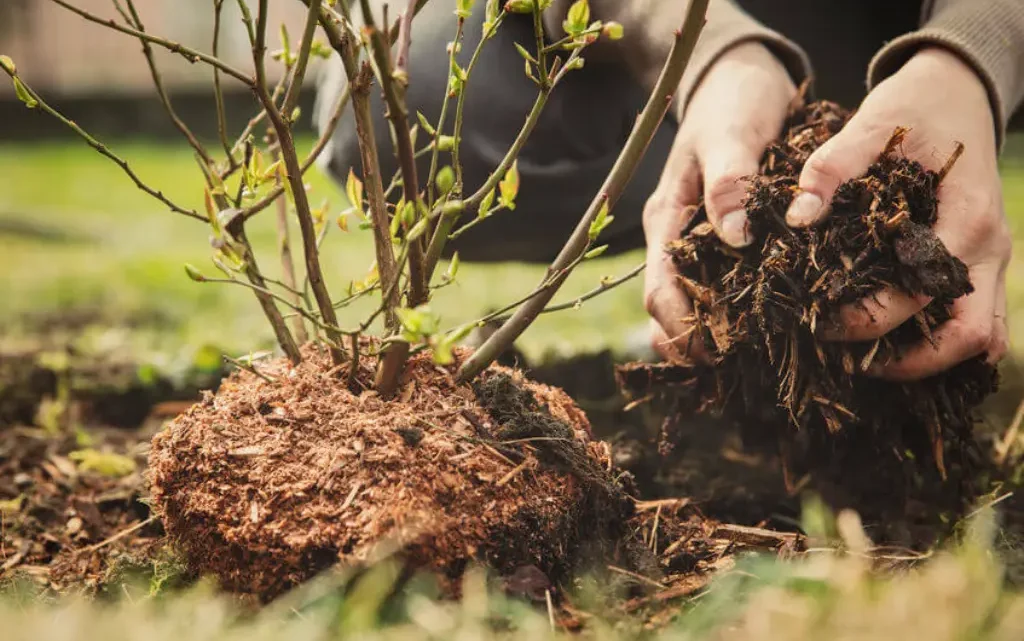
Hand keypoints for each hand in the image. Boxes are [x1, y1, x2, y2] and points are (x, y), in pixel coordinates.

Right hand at [643, 42, 795, 360]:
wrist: (741, 77)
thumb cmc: (733, 102)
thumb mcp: (731, 134)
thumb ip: (730, 182)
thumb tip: (735, 237)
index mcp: (667, 220)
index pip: (659, 290)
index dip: (681, 327)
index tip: (717, 351)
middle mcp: (677, 239)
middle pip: (670, 310)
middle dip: (695, 343)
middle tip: (738, 368)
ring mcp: (699, 242)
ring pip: (694, 305)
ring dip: (714, 335)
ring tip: (753, 360)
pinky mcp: (725, 241)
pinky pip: (723, 287)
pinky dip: (736, 313)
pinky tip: (768, 329)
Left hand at [784, 47, 1010, 379]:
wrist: (958, 92)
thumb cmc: (914, 110)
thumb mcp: (870, 126)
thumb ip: (831, 168)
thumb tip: (797, 217)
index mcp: (966, 217)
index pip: (922, 291)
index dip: (870, 318)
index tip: (820, 322)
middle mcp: (988, 248)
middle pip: (969, 336)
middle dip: (909, 361)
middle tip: (849, 362)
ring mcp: (991, 261)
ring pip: (981, 338)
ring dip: (930, 361)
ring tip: (868, 364)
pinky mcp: (982, 265)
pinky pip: (978, 323)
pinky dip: (943, 344)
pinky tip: (895, 347)